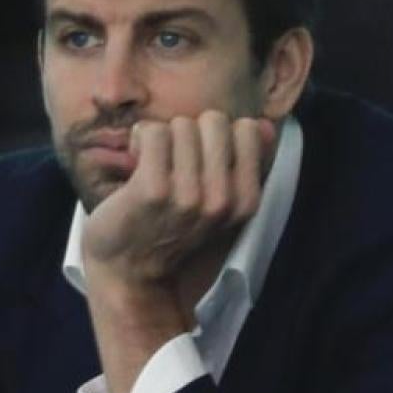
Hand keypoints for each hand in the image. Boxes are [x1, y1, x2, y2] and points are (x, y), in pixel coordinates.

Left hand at [81, 111, 276, 392]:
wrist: (128, 272)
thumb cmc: (170, 229)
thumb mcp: (219, 205)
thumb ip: (244, 165)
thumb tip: (264, 126)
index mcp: (245, 201)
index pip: (248, 130)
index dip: (219, 135)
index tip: (200, 159)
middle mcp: (222, 199)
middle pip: (214, 120)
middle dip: (190, 132)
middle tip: (173, 161)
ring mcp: (188, 195)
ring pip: (181, 125)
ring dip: (162, 138)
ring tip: (153, 165)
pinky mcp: (152, 190)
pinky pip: (153, 132)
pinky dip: (139, 139)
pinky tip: (135, 160)